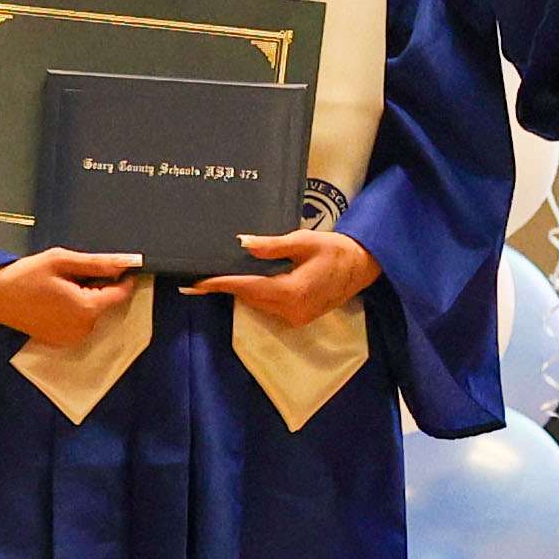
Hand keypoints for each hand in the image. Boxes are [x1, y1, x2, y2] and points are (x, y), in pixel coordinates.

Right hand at [0, 249, 147, 347]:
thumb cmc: (25, 275)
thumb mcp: (62, 261)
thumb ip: (98, 263)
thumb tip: (128, 262)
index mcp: (87, 309)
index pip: (121, 294)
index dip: (122, 278)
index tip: (116, 265)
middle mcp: (83, 329)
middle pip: (106, 303)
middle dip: (98, 286)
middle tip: (73, 273)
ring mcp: (72, 338)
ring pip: (93, 312)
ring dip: (86, 298)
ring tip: (61, 285)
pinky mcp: (61, 341)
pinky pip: (79, 322)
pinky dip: (75, 310)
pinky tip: (56, 299)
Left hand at [190, 228, 377, 326]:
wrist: (363, 266)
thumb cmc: (336, 249)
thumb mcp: (304, 241)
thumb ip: (272, 246)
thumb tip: (243, 244)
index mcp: (292, 291)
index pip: (246, 287)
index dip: (219, 284)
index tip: (194, 284)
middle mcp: (291, 310)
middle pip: (249, 297)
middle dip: (228, 285)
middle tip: (204, 275)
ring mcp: (296, 317)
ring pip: (258, 303)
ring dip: (243, 289)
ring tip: (225, 275)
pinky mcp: (299, 317)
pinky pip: (270, 306)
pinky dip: (259, 294)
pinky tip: (253, 281)